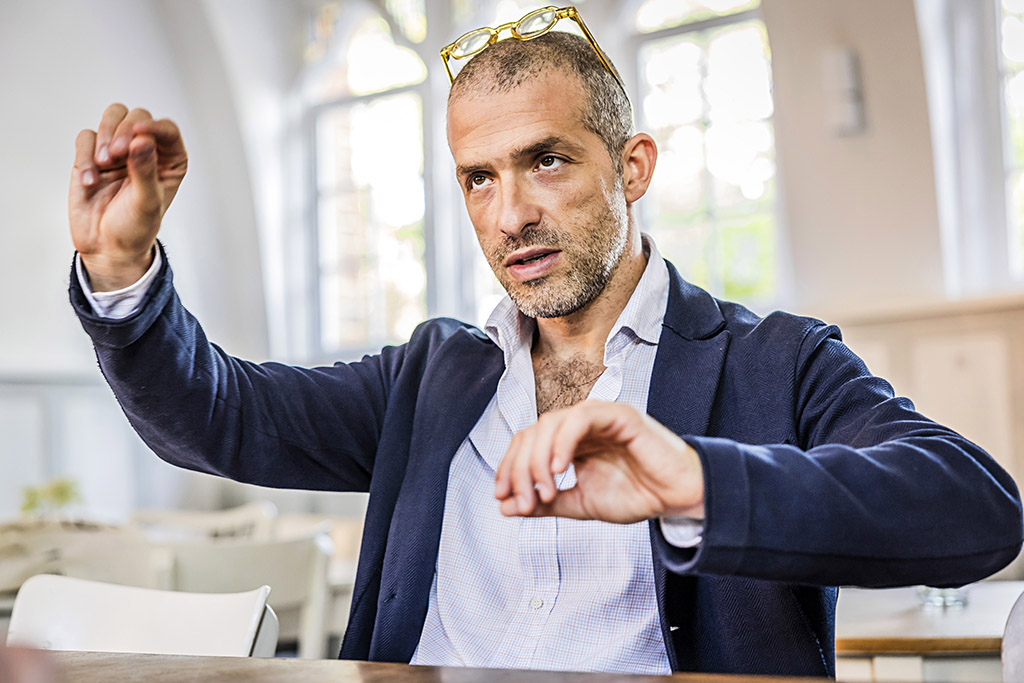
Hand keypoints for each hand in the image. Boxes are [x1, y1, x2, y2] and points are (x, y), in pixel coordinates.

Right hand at [69, 103, 187, 290]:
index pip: (167, 130)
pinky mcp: (92, 155)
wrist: (106, 247)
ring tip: (105, 163)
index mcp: (169, 161)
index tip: (140, 136)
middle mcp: (146, 151)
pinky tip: (90, 181)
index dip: (155, 127)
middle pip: (138, 117)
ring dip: (107, 134)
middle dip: (125, 131)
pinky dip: (85, 154)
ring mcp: (119, 151)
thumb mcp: (147, 202)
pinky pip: (87, 136)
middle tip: (118, 155)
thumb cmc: (135, 227)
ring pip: (113, 116)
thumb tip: (142, 139)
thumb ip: (145, 170)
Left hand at [494, 401, 704, 522]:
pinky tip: (559, 468)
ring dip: (538, 459)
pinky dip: (563, 441)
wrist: (677, 498)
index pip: (526, 444)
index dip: (509, 468)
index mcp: (569, 441)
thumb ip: (546, 503)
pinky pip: (581, 417)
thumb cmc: (637, 494)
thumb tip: (505, 507)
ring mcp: (598, 416)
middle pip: (532, 433)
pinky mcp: (618, 414)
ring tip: (545, 490)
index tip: (503, 498)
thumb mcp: (581, 503)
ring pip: (550, 423)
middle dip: (519, 468)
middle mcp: (579, 425)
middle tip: (524, 501)